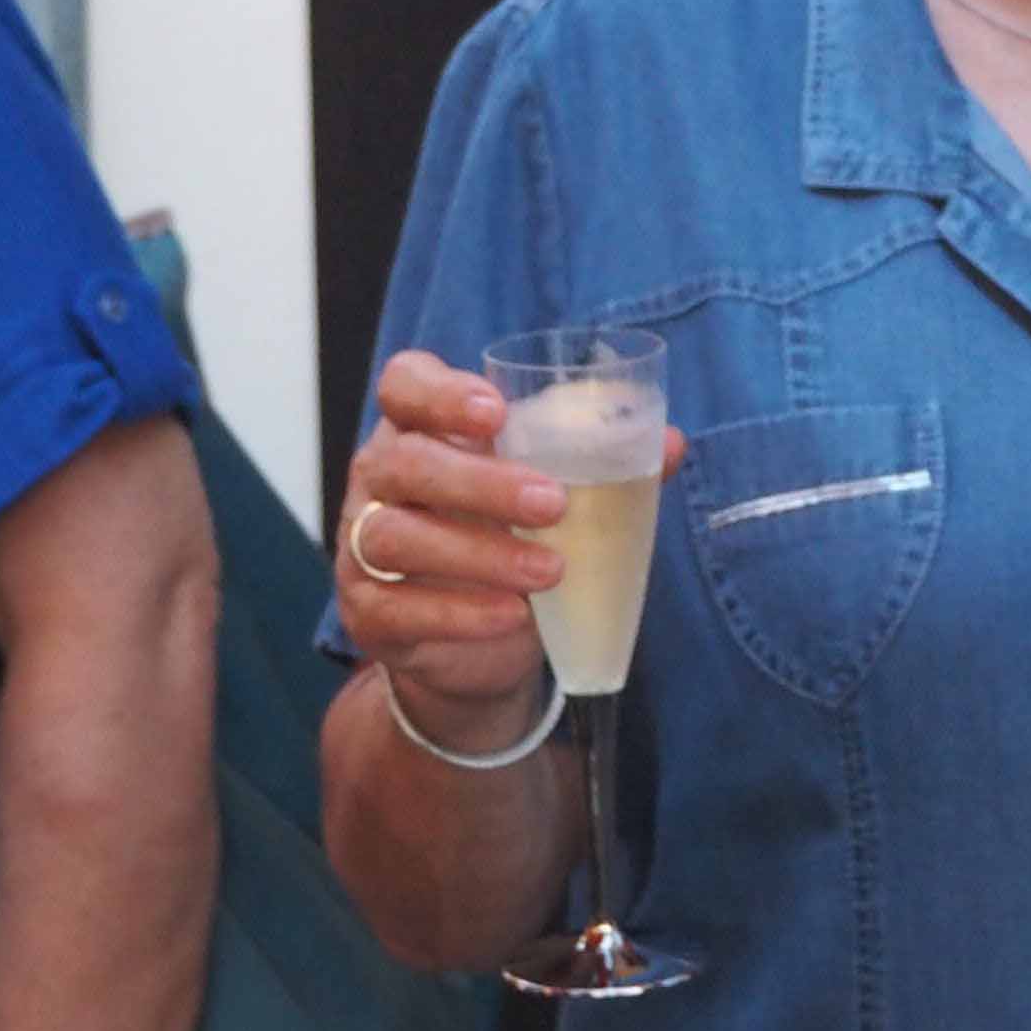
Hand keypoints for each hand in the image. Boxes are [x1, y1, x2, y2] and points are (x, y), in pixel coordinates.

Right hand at [334, 350, 685, 750]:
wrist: (474, 644)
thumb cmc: (510, 539)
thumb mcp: (551, 495)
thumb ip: (602, 464)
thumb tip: (668, 443)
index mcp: (421, 429)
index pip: (406, 386)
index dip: (440, 392)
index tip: (496, 412)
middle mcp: (381, 478)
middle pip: (405, 463)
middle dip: (479, 482)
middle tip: (553, 503)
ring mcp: (361, 545)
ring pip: (394, 536)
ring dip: (478, 552)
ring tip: (550, 571)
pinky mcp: (368, 611)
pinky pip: (398, 607)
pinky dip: (459, 612)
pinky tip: (514, 614)